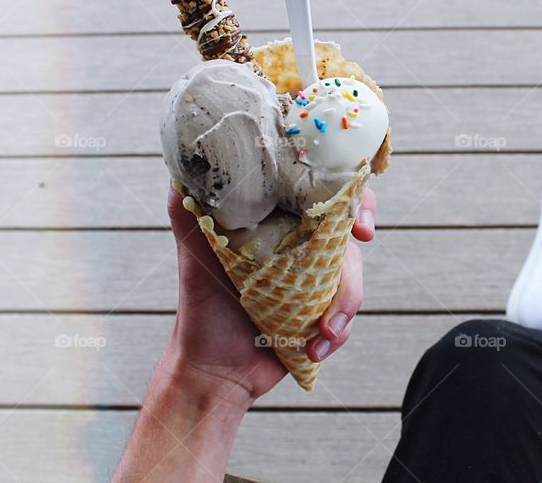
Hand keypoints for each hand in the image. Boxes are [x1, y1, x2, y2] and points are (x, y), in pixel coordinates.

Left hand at [166, 186, 376, 400]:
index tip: (356, 220)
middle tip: (360, 250)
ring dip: (343, 305)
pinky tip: (314, 348)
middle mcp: (302, 249)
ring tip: (320, 332)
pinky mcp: (322, 318)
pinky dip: (336, 334)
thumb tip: (181, 170)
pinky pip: (347, 319)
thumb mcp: (192, 253)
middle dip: (359, 246)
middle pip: (348, 234)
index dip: (350, 197)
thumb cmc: (200, 306)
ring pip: (352, 279)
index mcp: (279, 226)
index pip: (322, 196)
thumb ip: (188, 210)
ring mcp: (315, 284)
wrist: (212, 371)